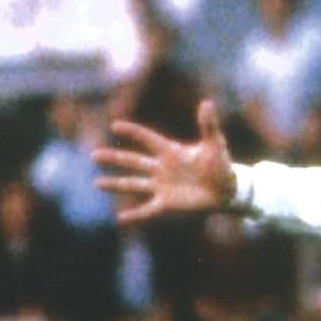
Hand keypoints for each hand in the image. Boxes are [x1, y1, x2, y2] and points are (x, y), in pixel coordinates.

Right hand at [96, 98, 238, 222]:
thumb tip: (207, 103)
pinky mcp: (167, 203)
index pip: (148, 138)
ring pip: (134, 184)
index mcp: (170, 151)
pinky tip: (121, 218)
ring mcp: (162, 186)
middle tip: (94, 155)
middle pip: (133, 161)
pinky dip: (135, 214)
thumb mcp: (214, 144)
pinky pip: (147, 209)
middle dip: (114, 158)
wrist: (226, 190)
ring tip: (97, 183)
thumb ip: (208, 125)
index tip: (115, 125)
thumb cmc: (220, 164)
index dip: (133, 132)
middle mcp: (161, 168)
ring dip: (116, 184)